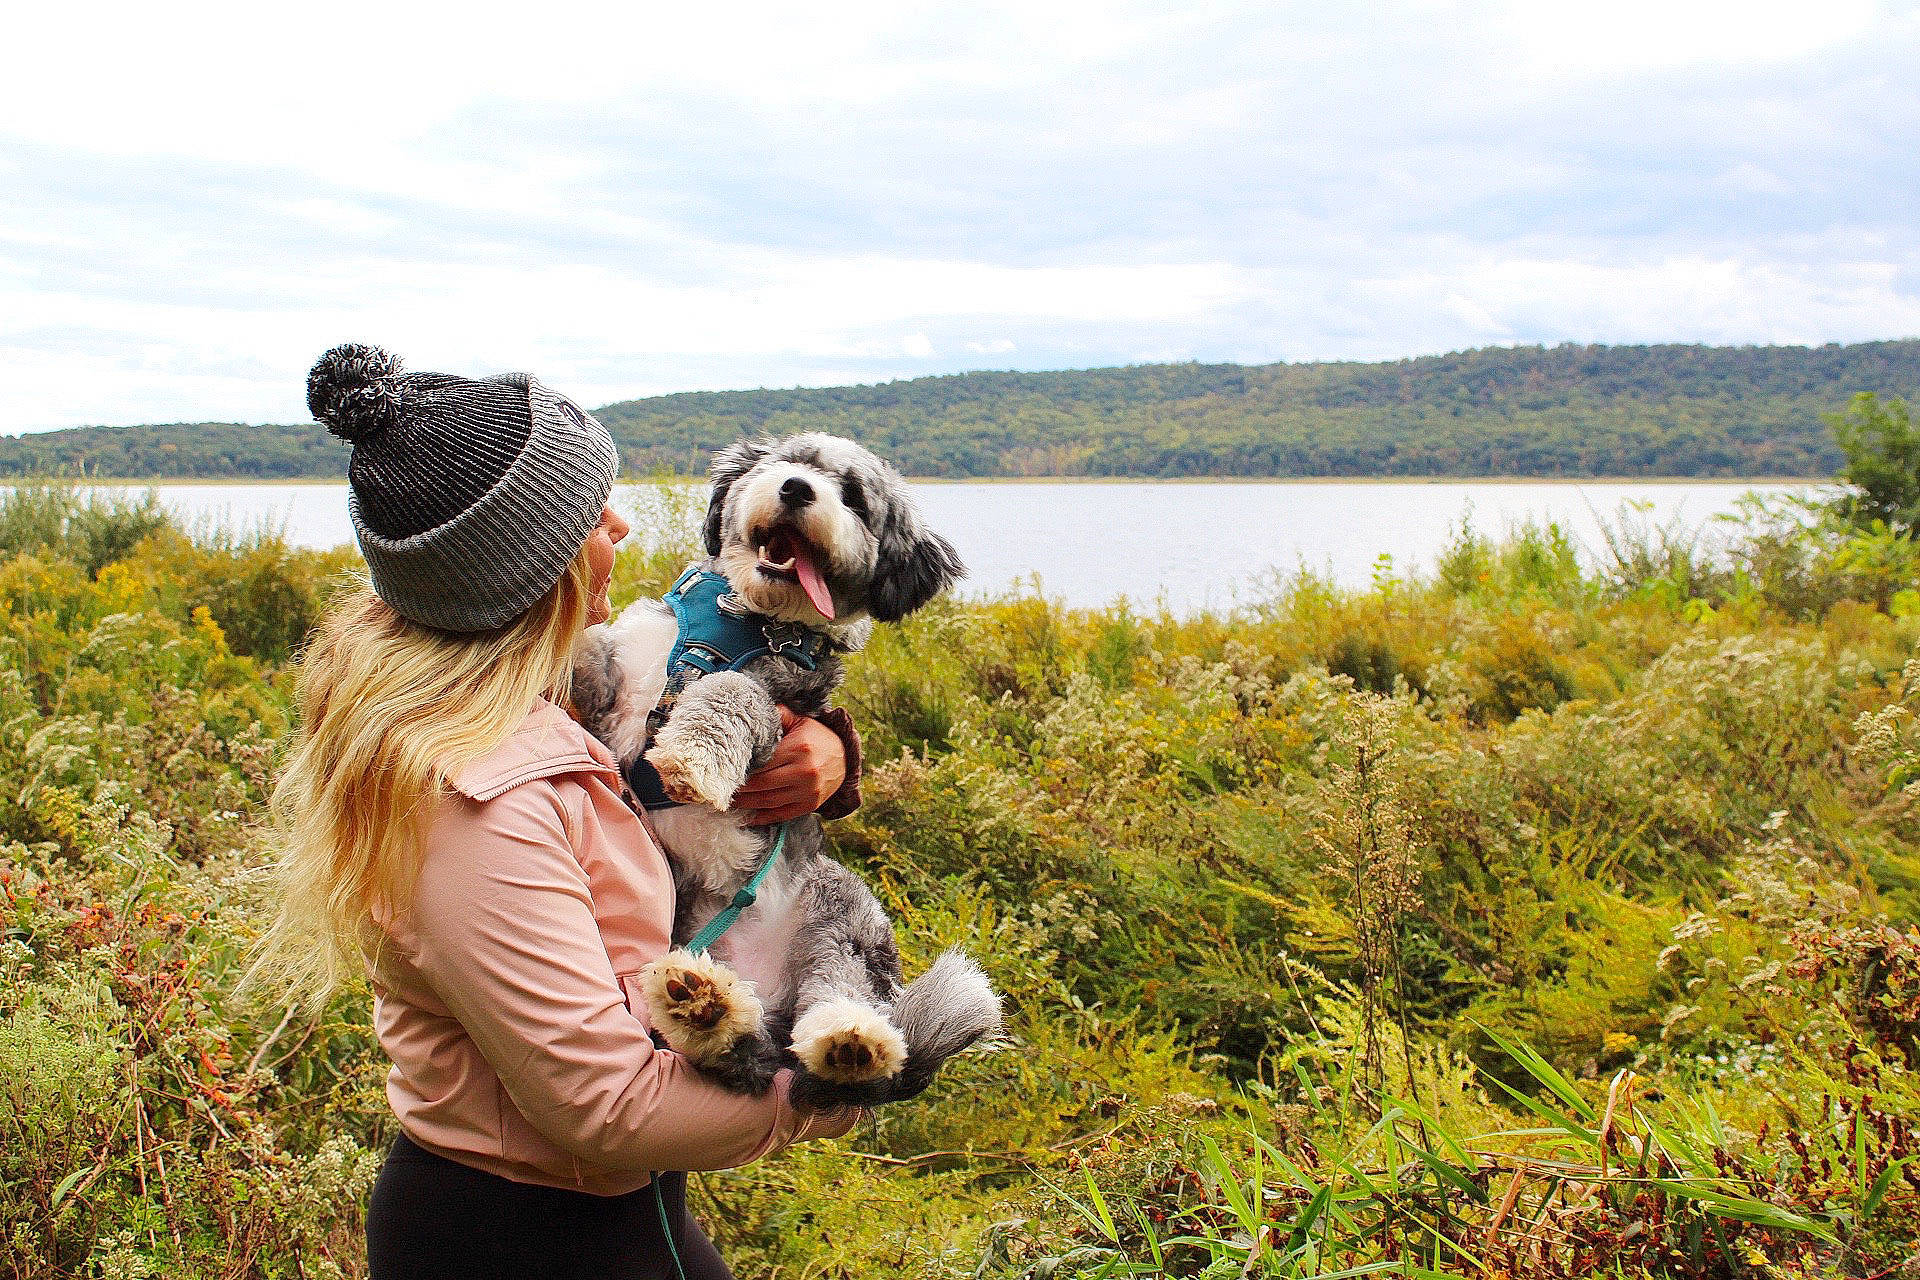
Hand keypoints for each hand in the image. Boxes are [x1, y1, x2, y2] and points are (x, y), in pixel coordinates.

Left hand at [735, 708, 847, 825]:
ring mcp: (808, 791)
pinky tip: (747, 816)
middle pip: (762, 784)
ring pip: (768, 801)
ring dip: (745, 804)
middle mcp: (804, 771)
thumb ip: (778, 715)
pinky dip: (761, 817)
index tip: (725, 771)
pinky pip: (780, 814)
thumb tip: (754, 709)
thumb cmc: (817, 738)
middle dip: (739, 789)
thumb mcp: (800, 721)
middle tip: (721, 789)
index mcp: (799, 748)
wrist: (845, 759)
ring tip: (728, 801)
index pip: (762, 762)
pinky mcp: (809, 805)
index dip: (742, 769)